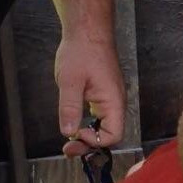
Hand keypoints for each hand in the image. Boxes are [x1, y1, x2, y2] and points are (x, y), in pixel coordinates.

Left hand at [54, 34, 124, 156]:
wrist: (88, 32)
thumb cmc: (82, 52)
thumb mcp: (70, 82)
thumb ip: (70, 108)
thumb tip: (68, 133)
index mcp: (113, 101)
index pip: (113, 135)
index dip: (93, 140)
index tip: (74, 133)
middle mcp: (115, 103)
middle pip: (109, 135)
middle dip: (88, 144)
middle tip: (67, 149)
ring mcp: (109, 99)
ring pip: (103, 127)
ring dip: (87, 136)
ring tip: (69, 139)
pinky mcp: (102, 95)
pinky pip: (99, 117)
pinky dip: (87, 125)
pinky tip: (74, 122)